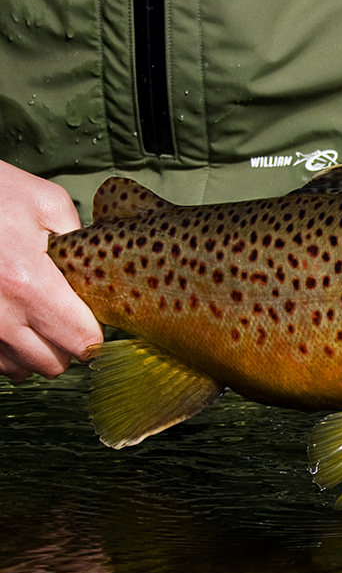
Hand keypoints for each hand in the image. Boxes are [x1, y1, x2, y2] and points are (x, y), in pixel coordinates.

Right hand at [0, 161, 102, 380]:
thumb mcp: (47, 203)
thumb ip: (81, 238)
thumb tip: (101, 268)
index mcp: (29, 284)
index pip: (81, 341)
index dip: (93, 332)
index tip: (90, 316)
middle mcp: (0, 315)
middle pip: (53, 364)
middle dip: (66, 346)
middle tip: (64, 317)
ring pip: (21, 369)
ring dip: (35, 352)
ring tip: (35, 319)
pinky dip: (7, 352)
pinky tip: (12, 323)